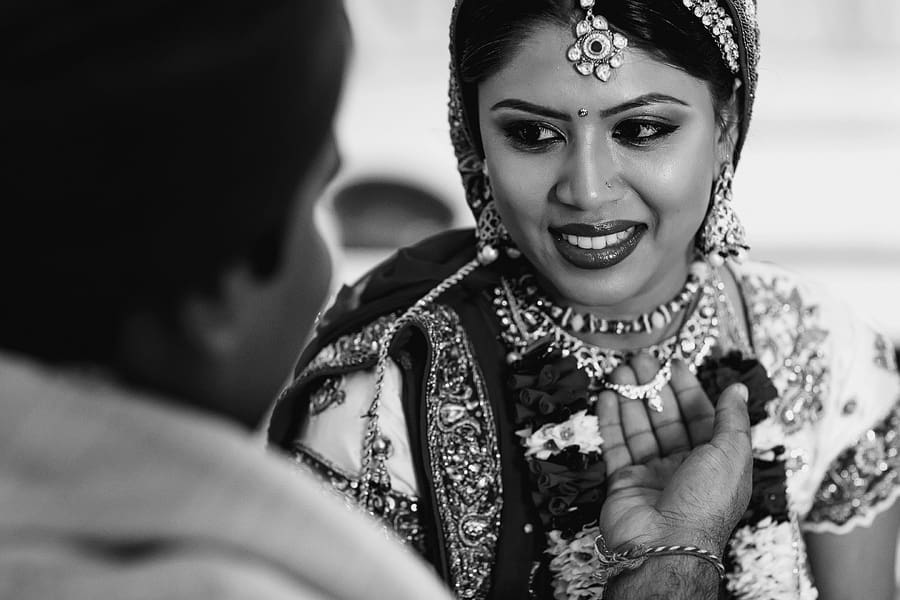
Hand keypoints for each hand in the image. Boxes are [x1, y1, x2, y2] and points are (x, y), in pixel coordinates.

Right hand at [596, 357, 751, 553]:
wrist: (665, 544)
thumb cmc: (705, 504)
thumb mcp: (731, 454)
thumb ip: (732, 419)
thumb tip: (738, 389)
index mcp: (713, 462)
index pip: (700, 417)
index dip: (688, 390)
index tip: (674, 365)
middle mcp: (683, 467)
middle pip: (667, 419)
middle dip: (655, 389)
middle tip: (642, 362)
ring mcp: (652, 474)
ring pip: (639, 428)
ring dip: (631, 398)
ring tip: (622, 372)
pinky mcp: (624, 481)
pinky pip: (616, 445)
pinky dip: (611, 420)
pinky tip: (608, 397)